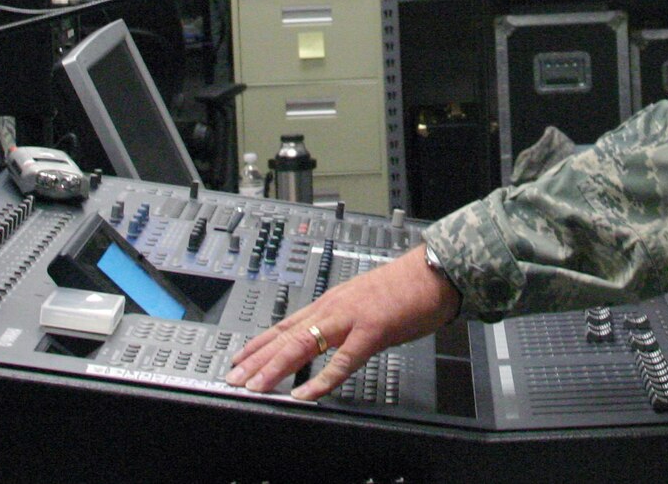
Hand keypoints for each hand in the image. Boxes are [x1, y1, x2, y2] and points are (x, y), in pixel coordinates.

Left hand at [227, 245, 461, 400]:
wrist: (433, 272)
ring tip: (257, 386)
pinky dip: (321, 380)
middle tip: (235, 378)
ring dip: (277, 367)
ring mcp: (351, 318)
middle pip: (286, 335)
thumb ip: (343, 320)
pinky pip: (342, 361)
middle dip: (258, 359)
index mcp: (331, 302)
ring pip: (304, 344)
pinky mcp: (372, 331)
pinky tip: (305, 394)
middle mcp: (334, 308)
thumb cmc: (404, 288)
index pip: (286, 324)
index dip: (259, 343)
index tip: (240, 359)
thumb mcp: (364, 302)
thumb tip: (328, 338)